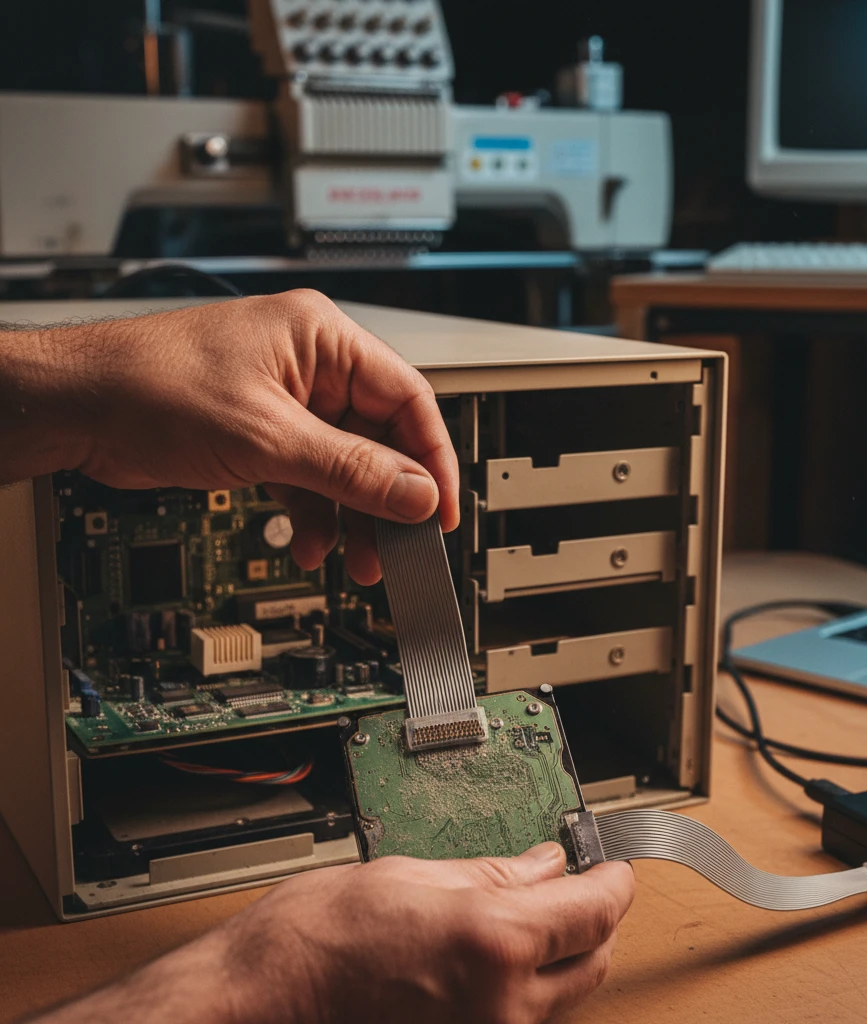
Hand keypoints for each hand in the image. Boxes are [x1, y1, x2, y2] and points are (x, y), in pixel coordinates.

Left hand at [0, 290, 458, 581]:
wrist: (76, 408)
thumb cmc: (149, 385)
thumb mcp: (267, 438)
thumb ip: (351, 470)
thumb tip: (416, 494)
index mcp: (323, 339)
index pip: (408, 397)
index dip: (432, 458)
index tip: (440, 510)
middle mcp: (312, 366)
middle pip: (380, 438)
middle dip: (388, 498)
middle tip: (399, 546)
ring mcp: (288, 402)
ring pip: (346, 466)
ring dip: (353, 516)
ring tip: (357, 560)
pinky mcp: (264, 434)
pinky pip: (311, 478)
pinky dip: (315, 513)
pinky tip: (311, 543)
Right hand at [216, 844, 632, 1023]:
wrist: (266, 1000)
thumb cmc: (318, 938)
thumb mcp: (413, 874)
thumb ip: (493, 872)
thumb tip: (542, 863)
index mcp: (493, 941)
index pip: (596, 909)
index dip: (613, 879)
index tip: (612, 862)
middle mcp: (502, 1003)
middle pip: (594, 959)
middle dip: (596, 916)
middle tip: (577, 879)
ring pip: (566, 995)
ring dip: (566, 952)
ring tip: (536, 909)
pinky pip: (526, 1018)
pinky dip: (533, 983)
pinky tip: (504, 951)